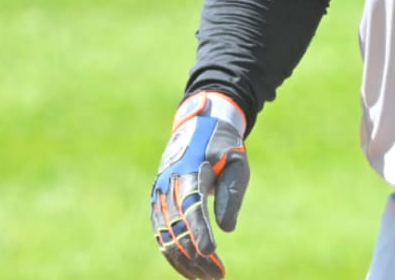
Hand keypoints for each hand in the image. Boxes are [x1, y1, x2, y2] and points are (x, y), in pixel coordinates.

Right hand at [150, 91, 249, 278]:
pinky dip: (175, 255)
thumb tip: (227, 229)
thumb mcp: (236, 163)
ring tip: (208, 277)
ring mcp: (159, 196)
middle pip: (177, 228)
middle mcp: (169, 185)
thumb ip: (232, 193)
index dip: (200, 231)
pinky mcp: (157, 206)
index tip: (211, 251)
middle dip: (197, 255)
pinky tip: (192, 270)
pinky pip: (162, 236)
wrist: (198, 128)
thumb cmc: (223, 147)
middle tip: (219, 275)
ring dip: (186, 262)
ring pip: (166, 237)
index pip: (192, 206)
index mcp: (190, 170)